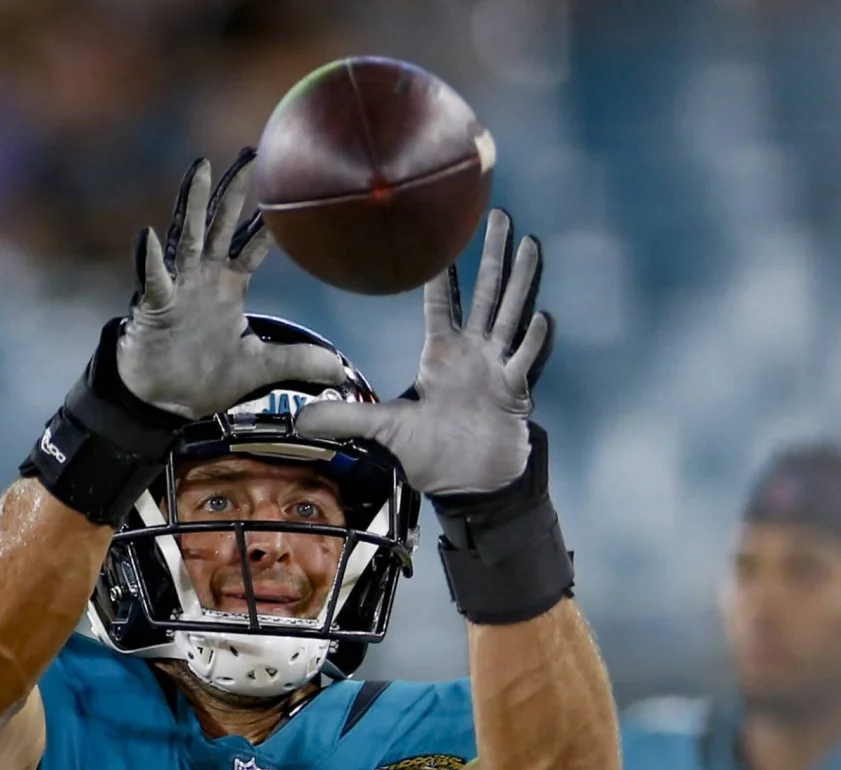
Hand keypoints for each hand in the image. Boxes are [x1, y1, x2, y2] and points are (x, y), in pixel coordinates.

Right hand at [116, 151, 343, 419]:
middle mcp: (203, 277)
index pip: (252, 245)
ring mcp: (177, 287)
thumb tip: (338, 369)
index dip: (268, 222)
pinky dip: (149, 259)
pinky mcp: (154, 306)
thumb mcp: (259, 369)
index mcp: (228, 285)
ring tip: (200, 167)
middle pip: (221, 224)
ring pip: (187, 236)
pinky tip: (148, 236)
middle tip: (251, 154)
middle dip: (235, 190)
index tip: (286, 188)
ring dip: (192, 203)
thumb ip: (296, 361)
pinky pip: (152, 278)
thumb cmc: (204, 378)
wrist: (164, 403)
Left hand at [295, 210, 554, 495]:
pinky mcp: (515, 392)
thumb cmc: (432, 455)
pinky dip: (532, 341)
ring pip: (512, 315)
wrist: (470, 485)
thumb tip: (299, 419)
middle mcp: (473, 354)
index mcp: (442, 356)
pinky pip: (524, 361)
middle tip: (500, 214)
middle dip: (493, 256)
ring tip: (530, 244)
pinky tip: (541, 316)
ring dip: (521, 281)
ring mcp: (497, 369)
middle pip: (486, 294)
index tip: (441, 236)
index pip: (441, 304)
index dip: (440, 273)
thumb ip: (345, 419)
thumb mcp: (383, 432)